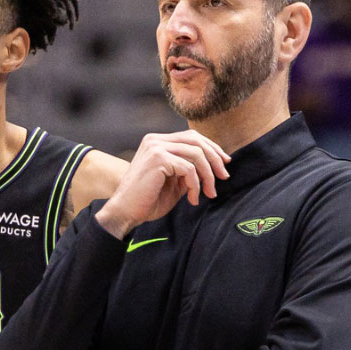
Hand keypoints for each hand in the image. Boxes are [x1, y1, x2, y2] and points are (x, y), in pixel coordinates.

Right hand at [95, 130, 229, 237]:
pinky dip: (196, 185)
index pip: (191, 137)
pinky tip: (193, 199)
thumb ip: (189, 170)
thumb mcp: (174, 182)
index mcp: (158, 142)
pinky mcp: (158, 159)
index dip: (211, 148)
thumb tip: (213, 166)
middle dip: (215, 159)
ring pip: (196, 154)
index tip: (224, 163)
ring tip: (210, 193)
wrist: (126, 212)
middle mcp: (156, 140)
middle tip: (224, 177)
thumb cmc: (147, 200)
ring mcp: (156, 147)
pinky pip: (188, 169)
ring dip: (208, 176)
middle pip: (196, 140)